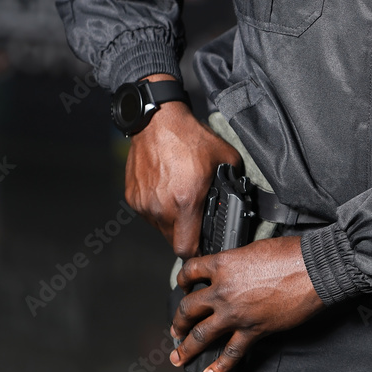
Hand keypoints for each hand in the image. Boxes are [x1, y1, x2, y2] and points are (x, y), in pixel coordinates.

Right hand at [123, 74, 240, 258]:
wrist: (157, 121)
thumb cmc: (190, 137)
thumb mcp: (225, 158)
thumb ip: (233, 182)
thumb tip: (238, 196)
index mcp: (185, 202)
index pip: (187, 248)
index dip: (197, 250)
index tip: (203, 245)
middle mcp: (161, 207)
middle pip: (173, 241)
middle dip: (186, 235)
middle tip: (195, 219)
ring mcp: (144, 203)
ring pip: (160, 228)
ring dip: (171, 222)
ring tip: (180, 199)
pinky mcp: (133, 197)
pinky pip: (148, 213)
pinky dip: (157, 209)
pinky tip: (166, 189)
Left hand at [169, 235, 325, 371]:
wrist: (314, 269)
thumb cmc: (291, 254)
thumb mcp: (255, 249)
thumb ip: (237, 262)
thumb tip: (235, 269)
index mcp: (223, 264)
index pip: (190, 272)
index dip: (183, 280)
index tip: (182, 287)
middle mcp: (224, 289)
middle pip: (188, 308)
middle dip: (179, 321)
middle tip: (176, 329)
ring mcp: (236, 313)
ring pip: (201, 334)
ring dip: (186, 348)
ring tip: (179, 356)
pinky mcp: (253, 330)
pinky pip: (231, 353)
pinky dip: (219, 367)